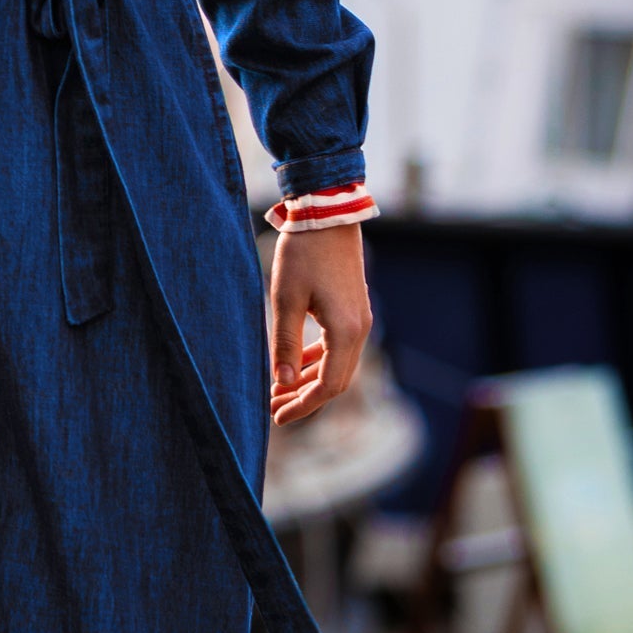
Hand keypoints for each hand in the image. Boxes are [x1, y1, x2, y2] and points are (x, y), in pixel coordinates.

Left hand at [268, 219, 371, 427]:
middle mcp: (359, 330)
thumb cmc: (303, 254)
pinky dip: (317, 361)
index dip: (302, 406)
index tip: (276, 417)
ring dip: (310, 381)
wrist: (327, 215)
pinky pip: (337, 347)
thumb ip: (284, 344)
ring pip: (338, 365)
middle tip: (273, 408)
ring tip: (279, 391)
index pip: (328, 386)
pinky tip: (294, 365)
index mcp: (345, 332)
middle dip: (305, 398)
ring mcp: (359, 319)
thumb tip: (282, 383)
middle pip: (336, 381)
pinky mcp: (353, 310)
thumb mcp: (286, 299)